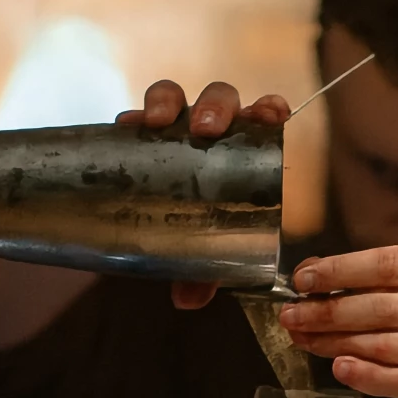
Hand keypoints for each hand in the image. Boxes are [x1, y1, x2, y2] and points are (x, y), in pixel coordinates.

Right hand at [118, 79, 289, 310]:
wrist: (154, 226)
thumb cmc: (197, 231)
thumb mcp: (205, 255)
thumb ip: (202, 274)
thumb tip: (187, 300)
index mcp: (243, 149)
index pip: (263, 116)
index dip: (268, 109)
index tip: (272, 116)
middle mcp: (212, 131)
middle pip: (220, 99)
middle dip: (215, 107)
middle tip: (204, 130)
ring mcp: (175, 126)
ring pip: (177, 97)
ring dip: (168, 103)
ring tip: (157, 123)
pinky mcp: (142, 131)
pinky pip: (139, 115)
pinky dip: (134, 117)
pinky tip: (126, 125)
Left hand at [280, 243, 397, 397]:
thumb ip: (377, 274)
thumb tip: (312, 273)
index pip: (383, 266)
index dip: (338, 271)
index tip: (302, 279)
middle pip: (376, 308)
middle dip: (325, 312)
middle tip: (290, 315)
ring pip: (378, 345)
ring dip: (333, 342)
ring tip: (302, 338)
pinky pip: (392, 380)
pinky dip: (361, 374)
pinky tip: (337, 366)